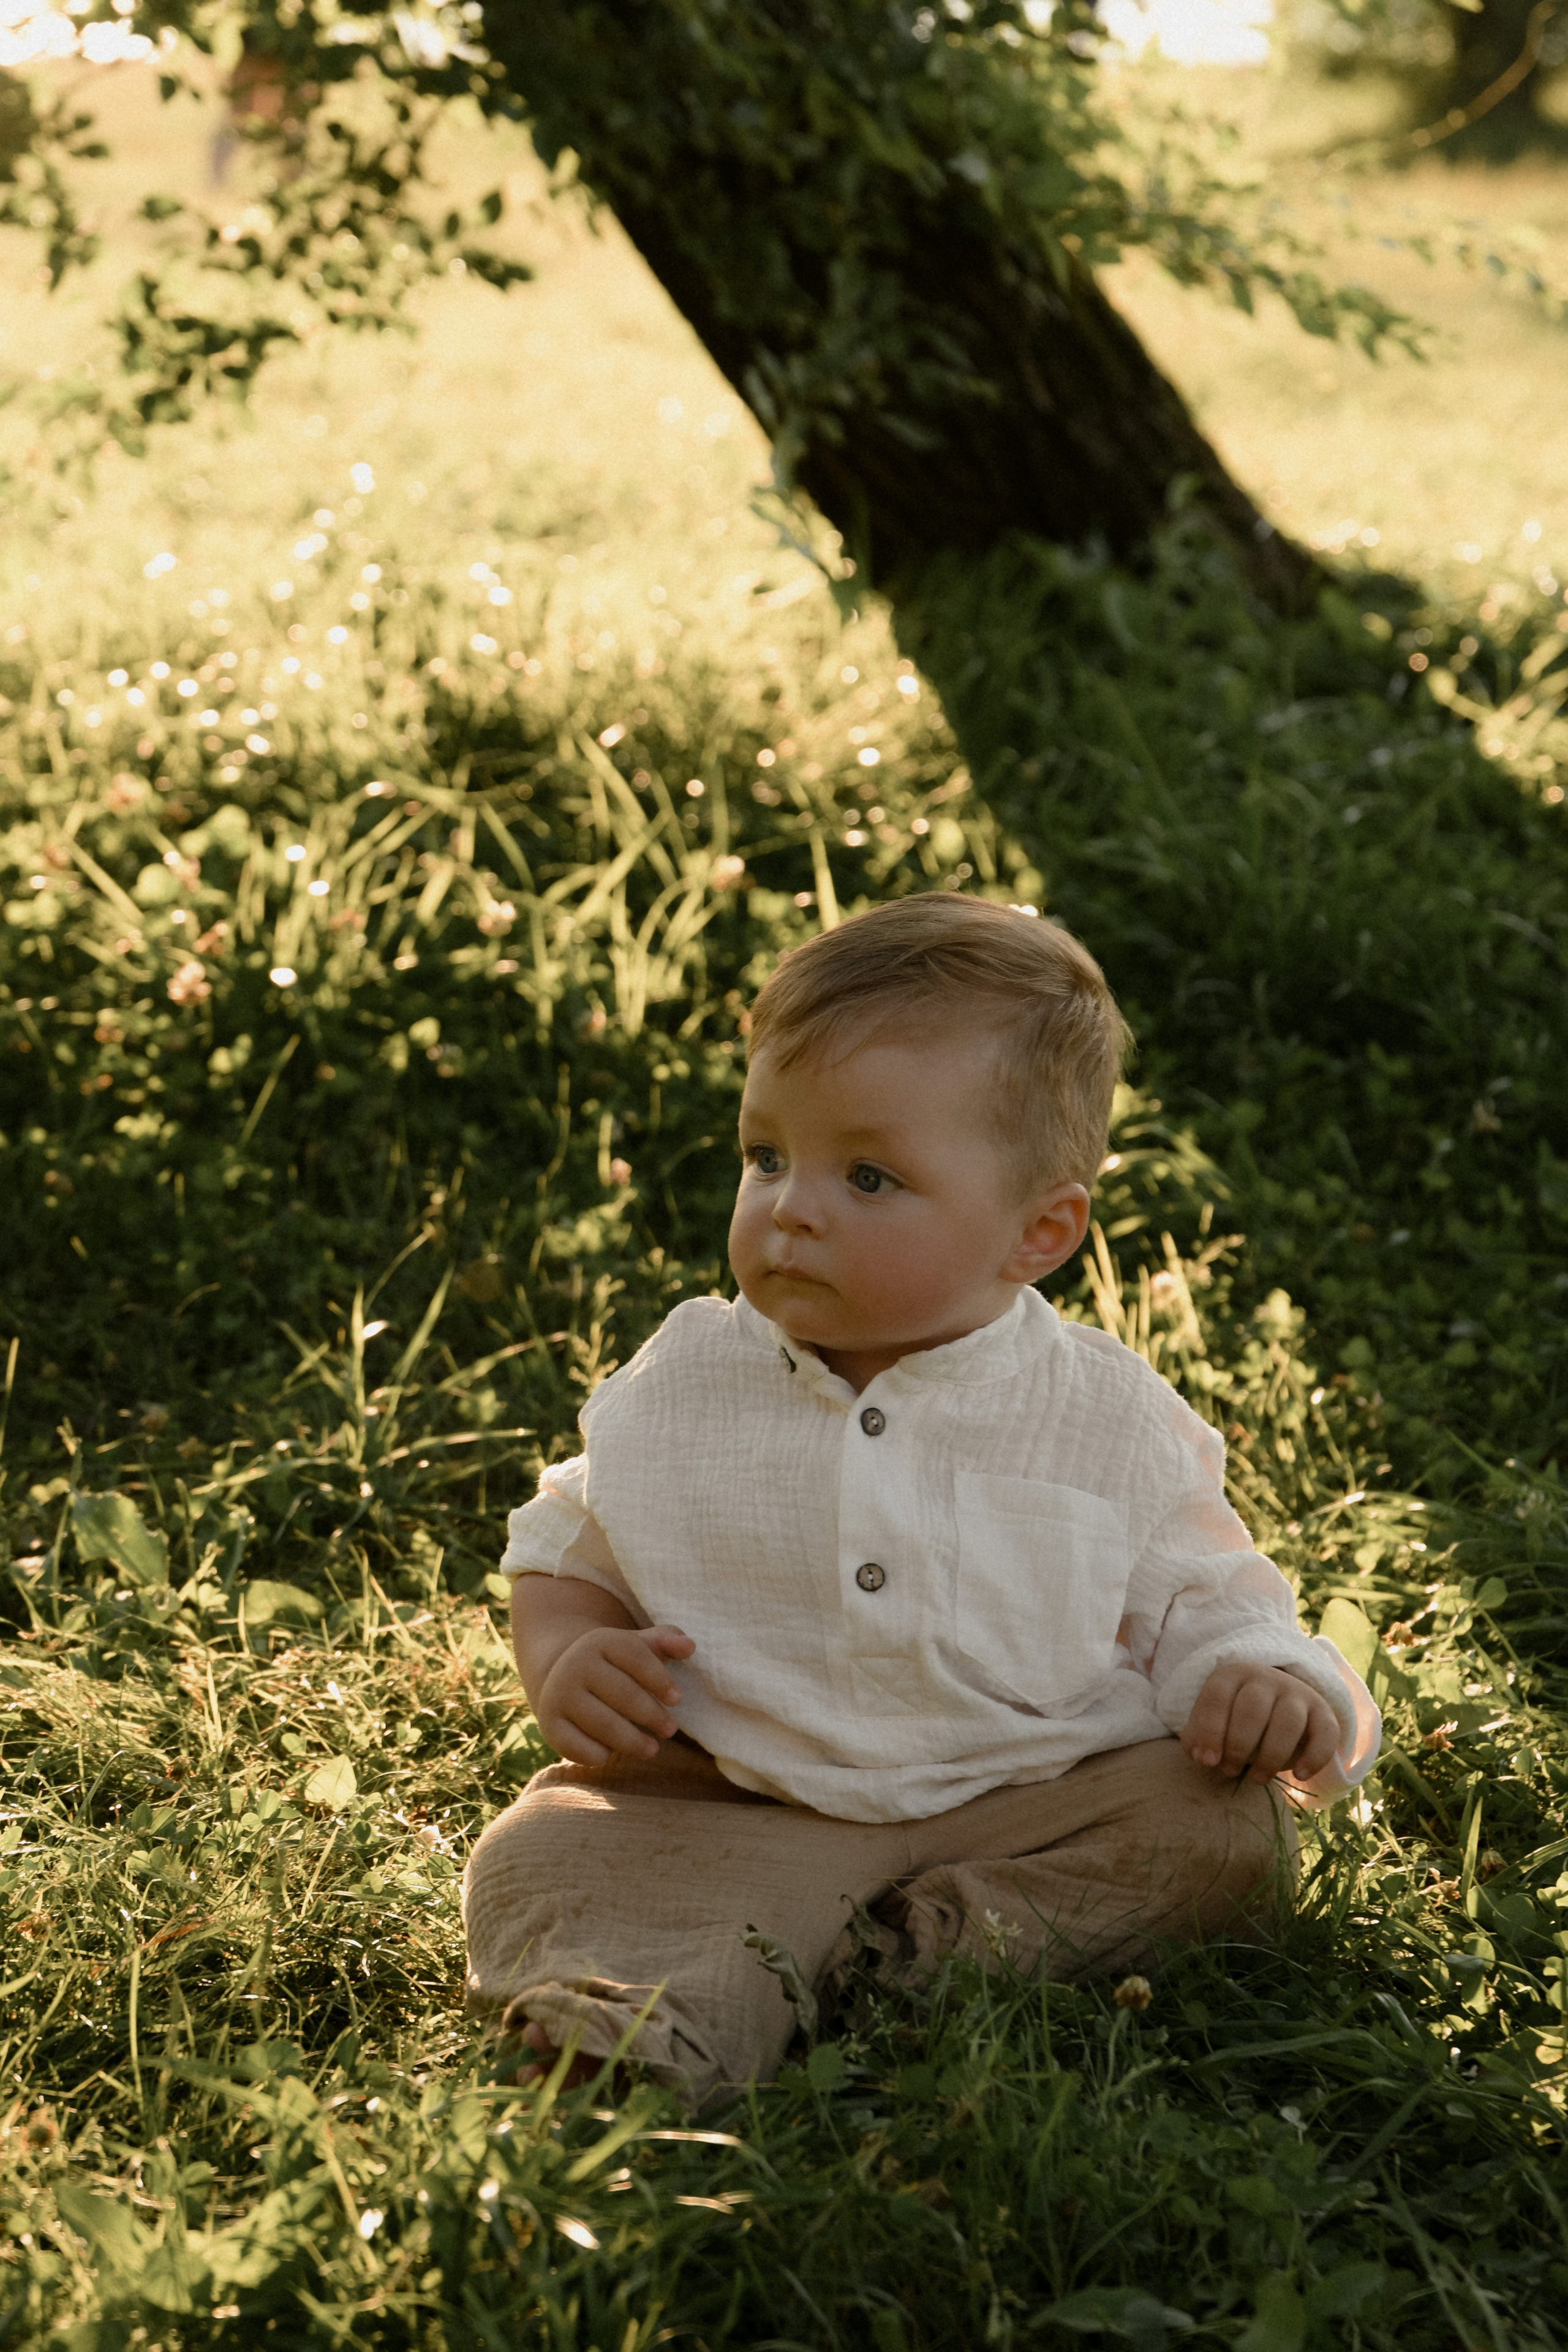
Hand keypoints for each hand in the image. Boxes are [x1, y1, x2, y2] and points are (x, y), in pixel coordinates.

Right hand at [536, 1622, 694, 1765]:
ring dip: (631, 1741)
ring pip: (603, 1723)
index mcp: (600, 1641)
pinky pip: (577, 1746)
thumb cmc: (613, 1665)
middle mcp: (575, 1665)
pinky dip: (598, 1754)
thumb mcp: (636, 1647)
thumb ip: (664, 1642)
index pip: (635, 1657)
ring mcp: (559, 1695)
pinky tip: (610, 1753)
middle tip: (671, 1730)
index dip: (659, 1679)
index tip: (677, 1699)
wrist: (561, 1676)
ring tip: (652, 1749)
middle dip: (651, 1715)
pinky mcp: (549, 1725)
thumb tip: (689, 1646)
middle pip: (622, 1693)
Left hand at [1182, 1662, 1339, 1784]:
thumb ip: (1198, 1737)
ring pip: (1288, 1721)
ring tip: (1257, 1779)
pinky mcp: (1323, 1712)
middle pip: (1252, 1708)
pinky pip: (1326, 1733)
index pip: (1217, 1697)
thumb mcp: (1213, 1721)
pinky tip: (1300, 1775)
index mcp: (1232, 1675)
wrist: (1278, 1702)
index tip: (1206, 1762)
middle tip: (1229, 1771)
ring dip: (1271, 1756)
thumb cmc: (1236, 1718)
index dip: (1209, 1731)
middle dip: (1239, 1746)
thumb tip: (1201, 1757)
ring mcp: (1297, 1692)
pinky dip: (1315, 1757)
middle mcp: (1266, 1678)